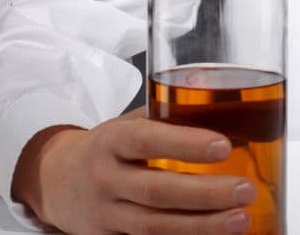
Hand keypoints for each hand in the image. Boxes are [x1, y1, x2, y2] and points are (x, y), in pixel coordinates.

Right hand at [13, 108, 255, 234]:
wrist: (54, 182)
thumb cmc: (104, 149)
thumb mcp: (126, 123)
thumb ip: (164, 111)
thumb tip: (207, 80)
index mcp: (111, 141)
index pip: (147, 141)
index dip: (186, 145)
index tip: (224, 146)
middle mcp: (105, 179)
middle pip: (156, 190)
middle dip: (205, 194)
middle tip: (245, 190)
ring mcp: (106, 214)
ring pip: (155, 225)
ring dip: (202, 226)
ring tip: (240, 220)